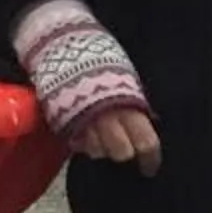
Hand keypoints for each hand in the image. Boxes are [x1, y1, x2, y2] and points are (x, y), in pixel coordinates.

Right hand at [11, 0, 156, 168]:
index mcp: (128, 105)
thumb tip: (149, 124)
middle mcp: (106, 117)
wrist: (61, 44)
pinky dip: (83, 143)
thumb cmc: (100, 60)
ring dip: (101, 149)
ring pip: (97, 152)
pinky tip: (85, 133)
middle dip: (124, 154)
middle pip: (121, 153)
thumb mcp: (126, 79)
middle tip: (125, 151)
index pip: (146, 142)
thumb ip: (135, 103)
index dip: (150, 159)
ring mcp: (82, 121)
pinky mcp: (61, 121)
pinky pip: (77, 143)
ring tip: (102, 139)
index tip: (150, 168)